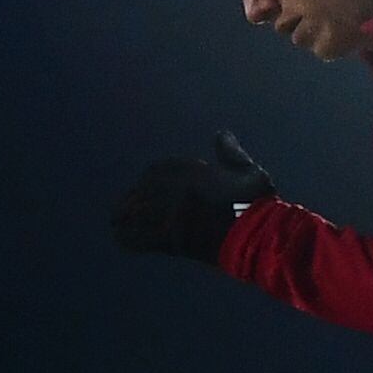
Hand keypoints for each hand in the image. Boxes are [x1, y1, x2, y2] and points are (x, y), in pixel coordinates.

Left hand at [112, 133, 275, 261]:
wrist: (253, 235)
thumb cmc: (253, 202)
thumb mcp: (246, 170)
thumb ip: (230, 152)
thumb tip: (221, 133)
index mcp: (185, 169)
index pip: (155, 171)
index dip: (149, 182)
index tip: (146, 190)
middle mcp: (168, 188)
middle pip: (140, 192)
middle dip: (133, 199)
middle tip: (127, 209)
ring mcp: (164, 213)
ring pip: (132, 213)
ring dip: (125, 217)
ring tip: (118, 222)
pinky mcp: (163, 239)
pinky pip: (133, 237)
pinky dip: (125, 238)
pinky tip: (120, 238)